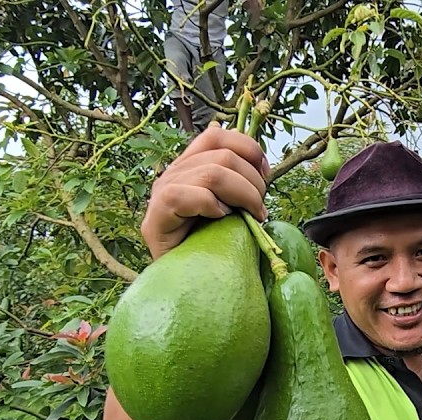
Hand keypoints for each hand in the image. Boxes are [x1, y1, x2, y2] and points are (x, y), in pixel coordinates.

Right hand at [140, 122, 270, 259]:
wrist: (182, 283)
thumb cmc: (211, 247)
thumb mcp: (231, 207)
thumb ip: (237, 184)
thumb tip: (264, 170)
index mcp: (190, 165)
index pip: (217, 135)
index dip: (248, 149)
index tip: (266, 174)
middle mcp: (173, 173)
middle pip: (223, 155)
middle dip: (253, 182)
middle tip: (260, 210)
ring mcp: (161, 193)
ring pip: (212, 174)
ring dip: (243, 195)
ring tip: (251, 218)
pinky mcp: (155, 217)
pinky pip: (186, 196)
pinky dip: (211, 206)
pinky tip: (220, 221)